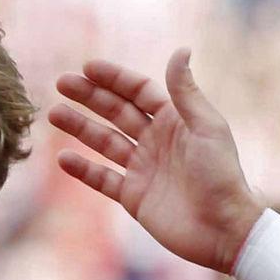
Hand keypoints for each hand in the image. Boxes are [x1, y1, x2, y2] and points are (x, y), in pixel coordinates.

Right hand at [49, 49, 262, 273]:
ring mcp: (143, 169)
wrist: (224, 229)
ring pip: (105, 142)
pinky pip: (103, 179)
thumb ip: (187, 92)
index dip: (114, 79)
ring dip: (80, 127)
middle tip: (62, 83)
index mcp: (175, 121)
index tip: (88, 68)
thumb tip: (181, 50)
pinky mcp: (134, 197)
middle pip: (116, 112)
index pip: (139, 92)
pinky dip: (84, 170)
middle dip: (89, 97)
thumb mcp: (207, 128)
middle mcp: (156, 141)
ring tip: (55, 114)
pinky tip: (64, 158)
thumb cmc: (222, 176)